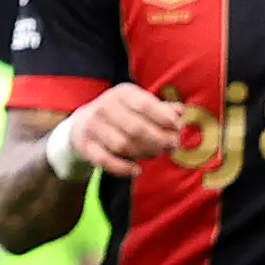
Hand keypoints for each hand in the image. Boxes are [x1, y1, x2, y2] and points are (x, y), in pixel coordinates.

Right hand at [65, 84, 186, 175]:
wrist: (82, 125)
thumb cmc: (122, 115)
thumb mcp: (140, 105)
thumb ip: (162, 109)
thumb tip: (181, 112)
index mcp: (122, 93)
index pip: (145, 105)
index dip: (164, 118)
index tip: (177, 127)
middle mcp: (105, 106)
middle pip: (136, 128)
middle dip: (158, 140)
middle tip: (172, 146)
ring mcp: (93, 127)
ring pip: (123, 145)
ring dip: (144, 153)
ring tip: (154, 154)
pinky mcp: (86, 146)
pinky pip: (106, 161)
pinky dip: (123, 169)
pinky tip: (136, 171)